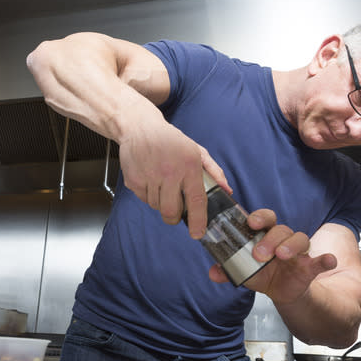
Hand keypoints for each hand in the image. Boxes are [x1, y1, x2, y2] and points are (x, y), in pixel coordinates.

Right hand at [118, 119, 229, 238]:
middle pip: (171, 211)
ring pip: (157, 207)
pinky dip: (149, 196)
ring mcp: (149, 177)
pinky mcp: (134, 180)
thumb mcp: (196, 150)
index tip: (198, 233)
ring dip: (161, 203)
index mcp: (189, 165)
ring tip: (161, 184)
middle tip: (176, 210)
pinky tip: (151, 179)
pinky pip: (144, 200)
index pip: (196, 199)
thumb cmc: (170, 140)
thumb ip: (214, 171)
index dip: (198, 220)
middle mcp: (169, 172)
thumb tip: (226, 190)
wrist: (139, 127)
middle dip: (175, 217)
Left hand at [208, 209, 336, 302]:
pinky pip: (321, 260)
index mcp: (266, 235)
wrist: (280, 291)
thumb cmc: (262, 272)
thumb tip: (213, 272)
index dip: (259, 217)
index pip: (265, 219)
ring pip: (300, 239)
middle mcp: (283, 239)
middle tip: (260, 253)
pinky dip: (326, 259)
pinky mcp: (310, 266)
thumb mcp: (243, 271)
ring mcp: (298, 252)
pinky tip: (328, 260)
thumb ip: (229, 270)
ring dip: (291, 245)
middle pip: (281, 229)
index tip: (250, 222)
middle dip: (270, 239)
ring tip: (282, 256)